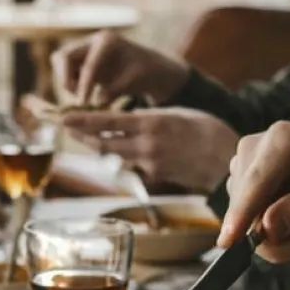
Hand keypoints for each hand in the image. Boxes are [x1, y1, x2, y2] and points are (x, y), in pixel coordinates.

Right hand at [52, 31, 189, 105]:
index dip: (84, 86)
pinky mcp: (80, 58)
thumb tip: (97, 102)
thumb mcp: (135, 82)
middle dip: (67, 79)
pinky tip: (85, 91)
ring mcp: (84, 48)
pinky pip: (64, 69)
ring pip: (60, 62)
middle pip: (63, 56)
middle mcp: (92, 41)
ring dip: (68, 80)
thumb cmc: (144, 73)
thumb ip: (115, 90)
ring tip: (85, 94)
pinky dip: (70, 82)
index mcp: (108, 41)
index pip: (89, 65)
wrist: (148, 68)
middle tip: (80, 98)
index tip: (83, 104)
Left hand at [58, 108, 238, 193]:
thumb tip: (126, 119)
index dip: (81, 120)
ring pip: (113, 154)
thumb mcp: (175, 113)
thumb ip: (148, 117)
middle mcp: (146, 146)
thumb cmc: (205, 130)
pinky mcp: (154, 176)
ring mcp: (149, 163)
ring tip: (85, 134)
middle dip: (82, 134)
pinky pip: (131, 163)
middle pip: (103, 143)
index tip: (61, 117)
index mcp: (151, 124)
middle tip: (65, 124)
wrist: (227, 161)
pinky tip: (121, 148)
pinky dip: (122, 154)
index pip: (107, 122)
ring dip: (98, 144)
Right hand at [219, 118, 289, 261]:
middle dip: (277, 236)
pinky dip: (269, 226)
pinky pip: (246, 215)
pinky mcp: (238, 177)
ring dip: (276, 233)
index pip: (256, 182)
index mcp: (283, 141)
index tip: (228, 242)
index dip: (241, 213)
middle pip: (248, 208)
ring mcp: (242, 162)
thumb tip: (267, 230)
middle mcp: (253, 148)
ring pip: (246, 217)